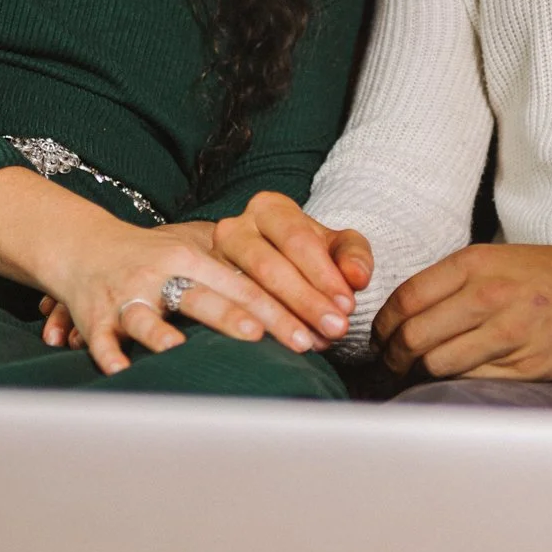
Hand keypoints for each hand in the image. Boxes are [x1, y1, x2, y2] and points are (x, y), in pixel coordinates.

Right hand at [0, 169, 328, 375]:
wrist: (85, 246)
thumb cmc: (156, 258)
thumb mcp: (198, 253)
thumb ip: (242, 272)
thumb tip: (306, 300)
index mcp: (195, 256)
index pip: (250, 282)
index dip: (289, 304)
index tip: (323, 328)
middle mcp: (163, 271)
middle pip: (209, 297)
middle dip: (250, 320)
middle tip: (291, 340)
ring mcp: (127, 294)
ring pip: (147, 315)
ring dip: (162, 333)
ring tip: (181, 350)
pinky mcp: (94, 315)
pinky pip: (101, 337)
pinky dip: (108, 354)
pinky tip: (122, 371)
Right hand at [211, 191, 372, 346]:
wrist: (255, 263)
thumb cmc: (303, 254)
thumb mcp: (333, 246)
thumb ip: (352, 255)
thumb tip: (356, 277)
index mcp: (269, 208)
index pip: (297, 239)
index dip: (323, 274)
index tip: (347, 305)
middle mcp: (235, 227)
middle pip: (269, 266)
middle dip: (305, 301)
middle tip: (334, 329)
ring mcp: (210, 258)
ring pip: (243, 290)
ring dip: (278, 320)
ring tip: (306, 343)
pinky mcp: (195, 285)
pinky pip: (219, 308)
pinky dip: (242, 327)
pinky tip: (263, 342)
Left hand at [373, 231, 551, 381]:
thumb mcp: (500, 259)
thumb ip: (455, 282)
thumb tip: (407, 313)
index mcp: (475, 264)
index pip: (406, 299)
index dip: (384, 325)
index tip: (380, 337)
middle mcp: (488, 296)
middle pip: (414, 336)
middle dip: (393, 356)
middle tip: (390, 364)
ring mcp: (508, 333)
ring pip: (438, 364)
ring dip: (418, 375)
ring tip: (414, 376)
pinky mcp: (526, 366)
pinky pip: (471, 381)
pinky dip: (452, 385)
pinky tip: (448, 382)